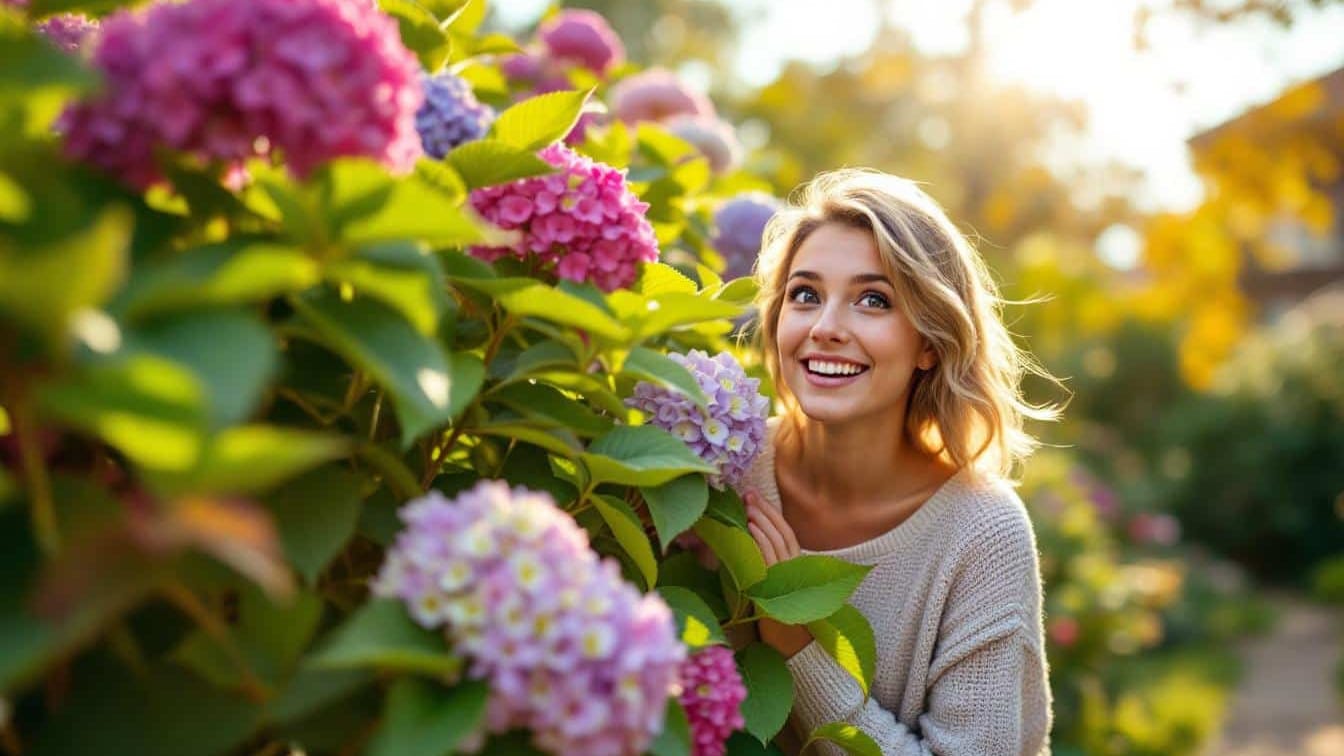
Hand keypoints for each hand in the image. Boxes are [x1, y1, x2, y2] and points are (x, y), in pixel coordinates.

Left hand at [744, 491, 812, 657]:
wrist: (795, 648)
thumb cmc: (782, 622)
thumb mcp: (776, 590)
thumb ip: (770, 569)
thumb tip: (750, 547)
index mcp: (798, 567)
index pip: (787, 533)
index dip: (772, 514)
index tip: (757, 499)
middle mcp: (796, 569)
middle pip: (782, 532)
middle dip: (765, 511)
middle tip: (748, 494)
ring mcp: (788, 577)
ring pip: (777, 541)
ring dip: (762, 521)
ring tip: (748, 506)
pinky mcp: (778, 587)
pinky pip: (769, 558)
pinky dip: (761, 540)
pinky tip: (750, 528)